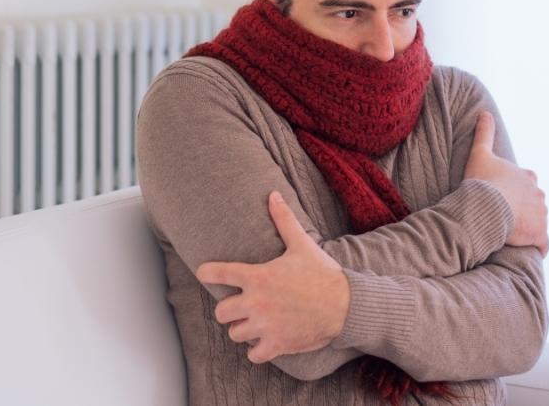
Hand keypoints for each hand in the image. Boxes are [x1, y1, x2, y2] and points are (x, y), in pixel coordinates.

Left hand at [196, 191, 349, 363]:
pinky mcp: (277, 345)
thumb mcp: (301, 244)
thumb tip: (273, 194)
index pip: (219, 274)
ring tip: (253, 323)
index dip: (206, 273)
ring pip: (234, 334)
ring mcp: (265, 326)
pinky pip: (253, 354)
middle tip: (240, 306)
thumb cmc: (322, 273)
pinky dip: (257, 349)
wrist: (345, 306)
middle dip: (228, 309)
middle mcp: (256, 303)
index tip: (203, 273)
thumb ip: (283, 220)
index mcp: (258, 277)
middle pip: (221, 312)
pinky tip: (265, 341)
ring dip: (242, 329)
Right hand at [464, 111, 548, 256]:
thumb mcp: (480, 153)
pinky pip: (542, 244)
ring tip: (509, 234)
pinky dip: (537, 246)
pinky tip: (527, 249)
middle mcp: (539, 194)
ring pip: (537, 222)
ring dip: (527, 227)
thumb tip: (485, 112)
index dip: (513, 191)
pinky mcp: (540, 234)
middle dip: (522, 209)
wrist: (487, 205)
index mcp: (528, 176)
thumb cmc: (483, 181)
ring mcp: (542, 215)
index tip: (500, 197)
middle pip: (533, 203)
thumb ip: (484, 133)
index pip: (525, 184)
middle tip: (502, 217)